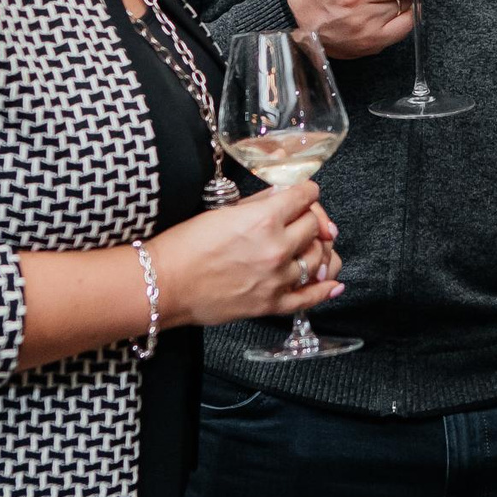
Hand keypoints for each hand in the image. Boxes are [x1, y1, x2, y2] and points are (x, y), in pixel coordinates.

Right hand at [147, 184, 342, 326]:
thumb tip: (283, 197)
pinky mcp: (272, 304)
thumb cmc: (184, 245)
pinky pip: (311, 297)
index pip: (306, 196)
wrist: (164, 283)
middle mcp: (277, 247)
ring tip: (311, 247)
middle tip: (300, 221)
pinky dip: (325, 289)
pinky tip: (331, 282)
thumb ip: (259, 203)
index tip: (303, 195)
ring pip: (319, 258)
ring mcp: (277, 278)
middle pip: (315, 226)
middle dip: (310, 219)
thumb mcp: (223, 211)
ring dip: (317, 249)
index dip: (306, 192)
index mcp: (264, 218)